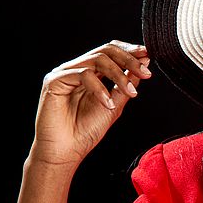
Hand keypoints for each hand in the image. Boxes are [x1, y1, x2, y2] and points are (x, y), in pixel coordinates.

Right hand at [30, 40, 151, 168]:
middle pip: (105, 50)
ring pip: (97, 59)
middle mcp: (77, 69)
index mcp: (90, 73)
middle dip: (129, 59)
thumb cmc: (86, 131)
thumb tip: (144, 60)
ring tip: (130, 92)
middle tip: (145, 73)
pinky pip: (83, 74)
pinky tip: (108, 104)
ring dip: (119, 75)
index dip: (130, 51)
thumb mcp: (115, 104)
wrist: (66, 151)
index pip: (110, 52)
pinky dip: (100, 88)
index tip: (148, 55)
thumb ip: (127, 83)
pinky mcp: (54, 80)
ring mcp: (65, 73)